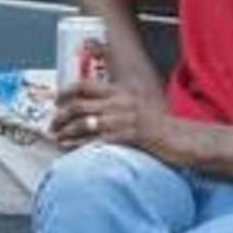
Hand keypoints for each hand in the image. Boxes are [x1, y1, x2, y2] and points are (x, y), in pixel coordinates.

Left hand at [51, 73, 176, 160]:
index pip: (86, 85)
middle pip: (80, 105)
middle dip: (60, 116)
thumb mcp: (135, 107)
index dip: (66, 92)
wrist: (180, 138)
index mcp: (121, 92)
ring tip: (57, 137)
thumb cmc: (157, 126)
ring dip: (66, 131)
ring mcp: (124, 119)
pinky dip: (79, 144)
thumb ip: (115, 105)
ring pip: (84, 123)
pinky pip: (96, 140)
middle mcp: (120, 102)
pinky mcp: (128, 136)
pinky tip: (69, 147)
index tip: (56, 100)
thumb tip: (91, 112)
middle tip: (52, 124)